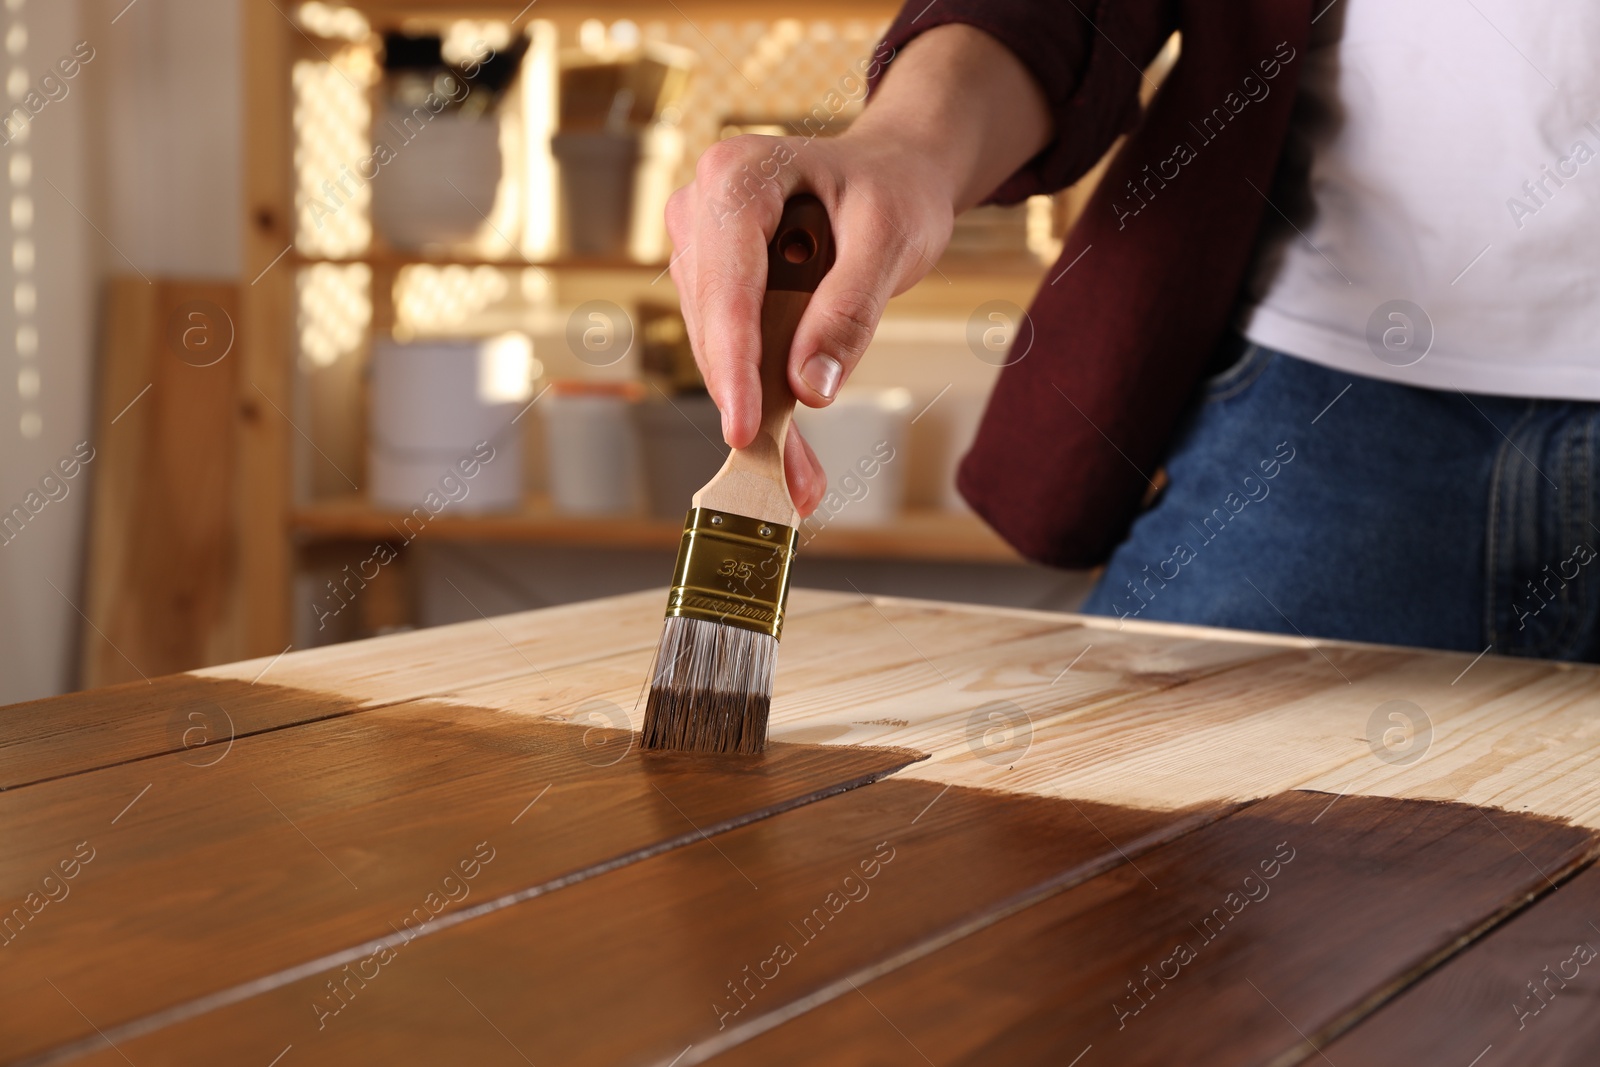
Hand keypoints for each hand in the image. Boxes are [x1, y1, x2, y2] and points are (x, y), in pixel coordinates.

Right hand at [663, 24, 1051, 516]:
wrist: (892, 173)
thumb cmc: (893, 189)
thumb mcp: (892, 238)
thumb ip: (850, 308)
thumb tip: (809, 387)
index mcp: (738, 177)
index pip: (727, 284)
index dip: (736, 362)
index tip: (745, 428)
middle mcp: (700, 207)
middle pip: (714, 325)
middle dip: (750, 402)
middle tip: (790, 479)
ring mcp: (699, 247)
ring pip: (716, 347)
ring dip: (755, 410)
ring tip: (798, 473)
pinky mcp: (711, 283)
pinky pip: (729, 350)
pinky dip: (760, 398)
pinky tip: (789, 448)